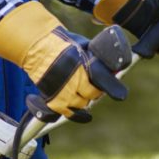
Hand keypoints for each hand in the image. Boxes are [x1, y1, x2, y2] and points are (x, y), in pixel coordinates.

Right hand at [0, 1, 110, 117]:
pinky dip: (76, 114)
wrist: (37, 47)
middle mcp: (75, 80)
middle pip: (94, 94)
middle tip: (94, 86)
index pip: (104, 81)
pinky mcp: (54, 100)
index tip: (121, 94)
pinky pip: (69, 114)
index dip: (114, 88)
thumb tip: (113, 66)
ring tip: (82, 92)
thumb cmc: (61, 43)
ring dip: (85, 99)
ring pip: (83, 104)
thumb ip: (96, 57)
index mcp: (84, 64)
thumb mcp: (83, 45)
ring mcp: (64, 92)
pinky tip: (82, 114)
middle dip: (96, 90)